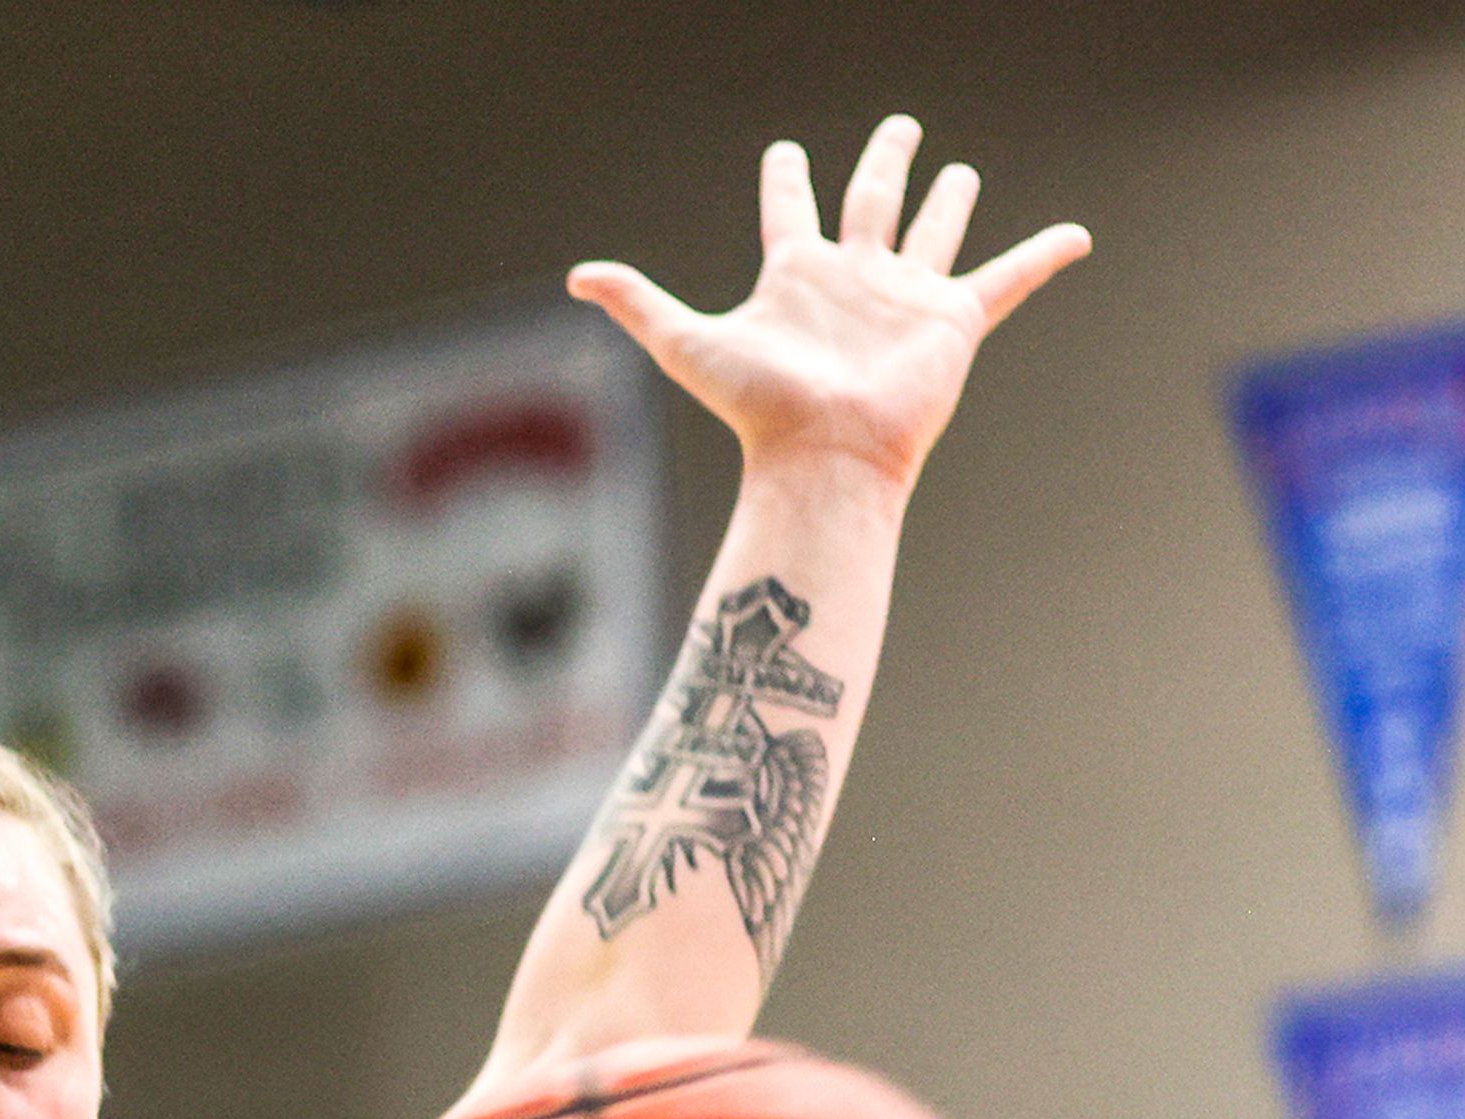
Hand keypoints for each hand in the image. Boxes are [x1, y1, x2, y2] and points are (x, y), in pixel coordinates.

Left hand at [569, 116, 1087, 487]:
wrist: (822, 455)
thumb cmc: (757, 405)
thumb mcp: (687, 341)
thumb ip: (637, 303)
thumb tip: (575, 277)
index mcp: (796, 275)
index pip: (789, 211)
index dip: (785, 180)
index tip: (785, 152)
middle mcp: (851, 278)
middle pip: (869, 204)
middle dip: (882, 165)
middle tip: (899, 129)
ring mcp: (903, 297)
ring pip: (932, 231)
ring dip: (947, 200)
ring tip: (959, 170)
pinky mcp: (951, 321)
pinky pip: (1007, 279)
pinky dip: (1043, 257)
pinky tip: (1077, 235)